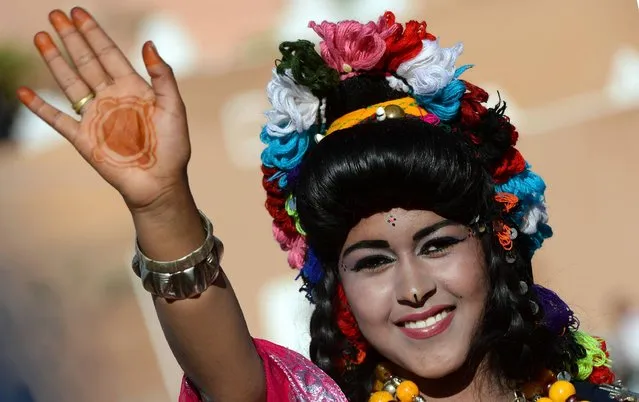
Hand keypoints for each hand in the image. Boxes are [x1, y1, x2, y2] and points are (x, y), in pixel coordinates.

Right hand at [17, 8, 190, 212]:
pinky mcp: (83, 138)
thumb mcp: (173, 107)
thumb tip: (148, 42)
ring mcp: (95, 117)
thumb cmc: (172, 147)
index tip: (78, 12)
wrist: (160, 183)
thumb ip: (162, 76)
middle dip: (71, 37)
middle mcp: (110, 98)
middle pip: (86, 61)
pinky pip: (57, 119)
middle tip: (55, 13)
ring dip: (55, 60)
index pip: (108, 53)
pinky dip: (39, 107)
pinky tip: (25, 91)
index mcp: (132, 88)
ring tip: (41, 36)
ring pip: (69, 82)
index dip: (93, 33)